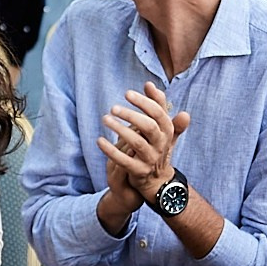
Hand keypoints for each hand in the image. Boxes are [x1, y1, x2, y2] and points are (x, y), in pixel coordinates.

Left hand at [98, 82, 188, 201]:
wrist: (158, 181)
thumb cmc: (157, 148)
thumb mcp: (163, 129)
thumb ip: (159, 106)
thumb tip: (149, 84)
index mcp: (167, 131)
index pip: (159, 113)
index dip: (144, 102)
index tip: (127, 93)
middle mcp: (161, 145)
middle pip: (149, 127)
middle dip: (131, 115)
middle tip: (113, 107)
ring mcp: (151, 159)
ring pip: (137, 143)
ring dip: (120, 130)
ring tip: (105, 119)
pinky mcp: (139, 172)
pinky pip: (124, 161)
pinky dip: (111, 150)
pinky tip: (99, 140)